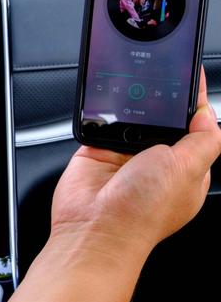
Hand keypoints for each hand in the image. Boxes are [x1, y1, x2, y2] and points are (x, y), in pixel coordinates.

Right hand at [52, 68, 220, 252]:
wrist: (95, 227)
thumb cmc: (143, 211)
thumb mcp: (189, 169)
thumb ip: (205, 138)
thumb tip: (207, 111)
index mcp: (185, 168)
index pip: (194, 125)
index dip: (194, 100)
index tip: (190, 74)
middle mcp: (155, 162)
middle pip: (162, 117)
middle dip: (159, 99)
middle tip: (158, 76)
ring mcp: (125, 156)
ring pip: (131, 117)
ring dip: (129, 105)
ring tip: (130, 91)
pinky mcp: (98, 151)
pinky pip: (102, 122)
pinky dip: (102, 111)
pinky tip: (106, 105)